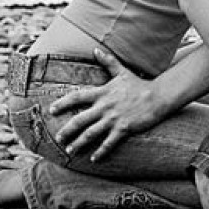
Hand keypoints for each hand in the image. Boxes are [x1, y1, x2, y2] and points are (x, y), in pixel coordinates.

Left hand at [50, 48, 162, 162]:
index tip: (51, 109)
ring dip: (79, 143)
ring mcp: (113, 118)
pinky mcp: (123, 128)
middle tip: (58, 138)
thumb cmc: (138, 84)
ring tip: (70, 150)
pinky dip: (100, 152)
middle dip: (67, 130)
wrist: (157, 96)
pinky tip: (94, 159)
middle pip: (80, 119)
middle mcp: (105, 106)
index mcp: (102, 93)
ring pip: (91, 133)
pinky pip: (108, 143)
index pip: (77, 97)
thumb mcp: (122, 71)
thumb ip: (108, 61)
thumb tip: (96, 49)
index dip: (63, 103)